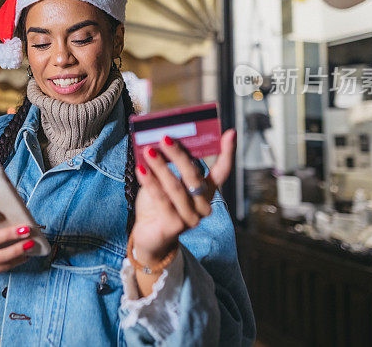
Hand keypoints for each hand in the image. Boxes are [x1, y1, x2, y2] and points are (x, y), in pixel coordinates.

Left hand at [131, 129, 236, 264]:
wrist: (149, 238)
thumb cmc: (159, 205)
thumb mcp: (166, 182)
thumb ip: (169, 166)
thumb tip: (160, 142)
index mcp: (206, 192)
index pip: (222, 172)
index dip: (227, 153)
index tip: (230, 133)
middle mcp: (203, 206)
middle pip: (194, 176)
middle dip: (179, 155)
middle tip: (165, 138)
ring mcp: (190, 218)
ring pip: (176, 187)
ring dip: (161, 166)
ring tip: (148, 151)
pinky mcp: (174, 227)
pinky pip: (162, 200)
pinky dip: (151, 182)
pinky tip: (141, 169)